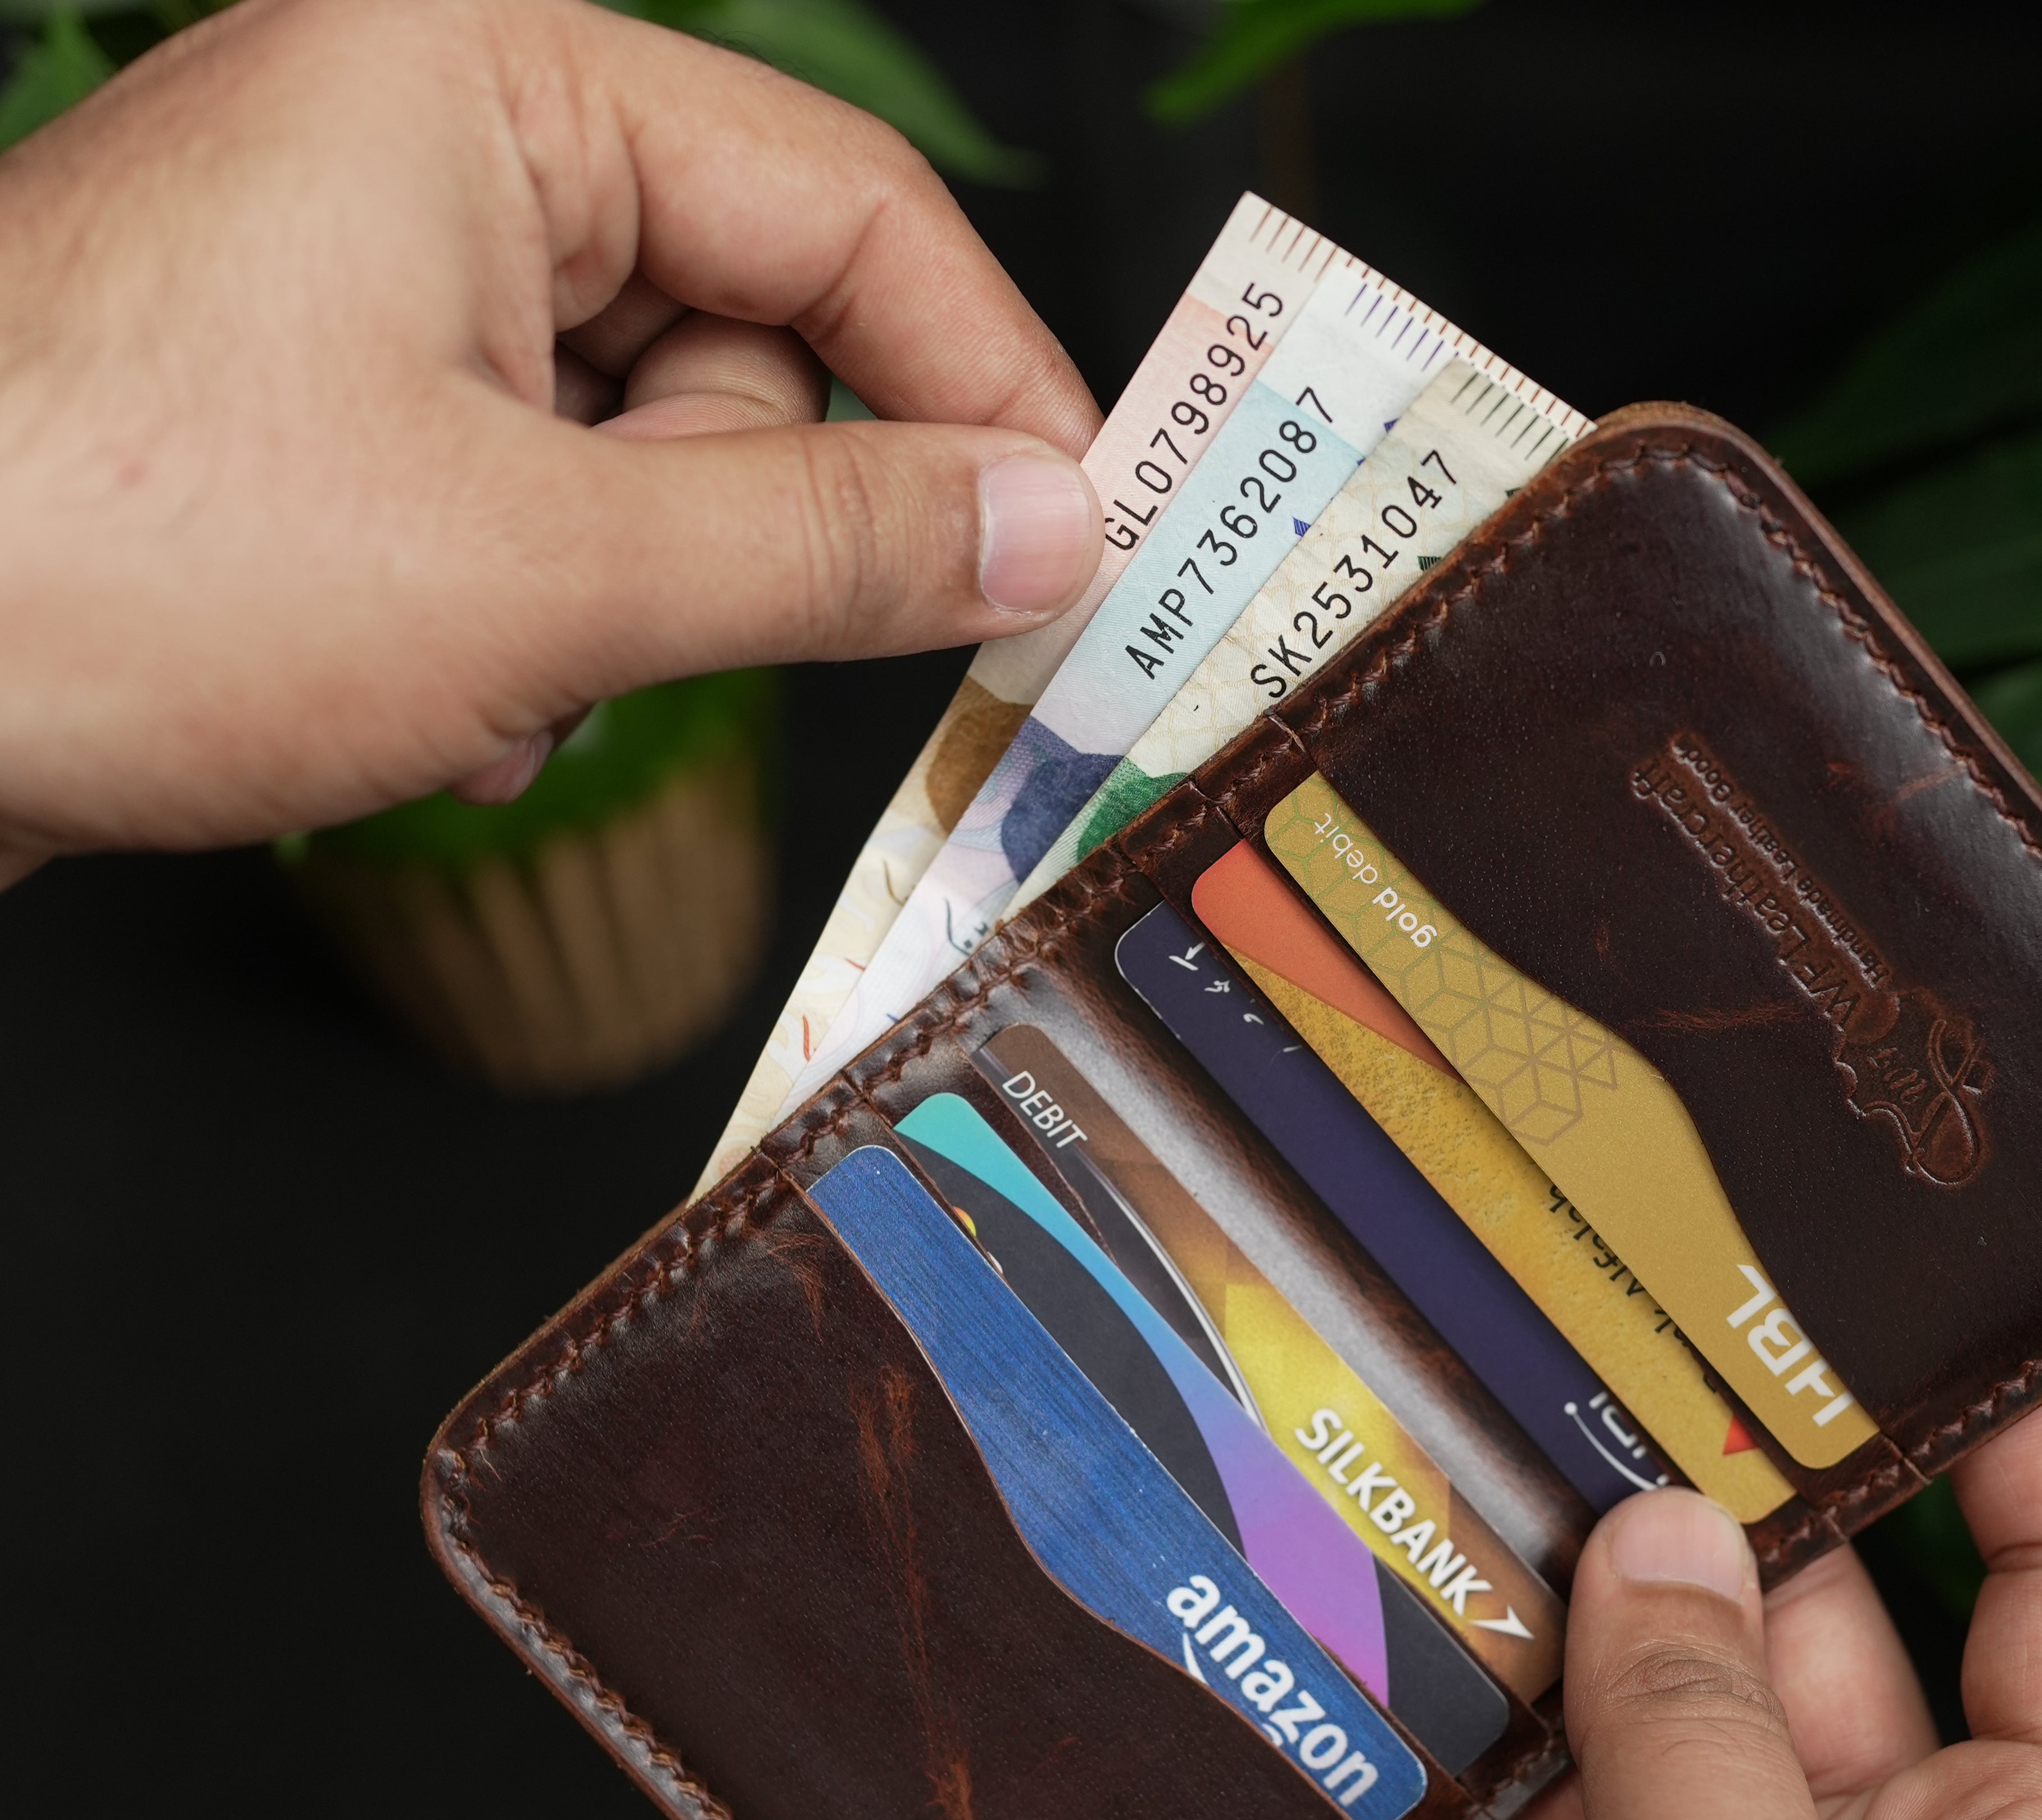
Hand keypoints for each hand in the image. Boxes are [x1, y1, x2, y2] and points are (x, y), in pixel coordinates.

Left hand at [0, 0, 1103, 880]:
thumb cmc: (120, 556)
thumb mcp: (551, 565)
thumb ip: (834, 542)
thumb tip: (1048, 527)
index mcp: (486, 73)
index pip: (847, 210)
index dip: (986, 382)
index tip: (1078, 534)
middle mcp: (432, 145)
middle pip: (750, 348)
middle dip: (709, 530)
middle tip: (614, 617)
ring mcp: (376, 286)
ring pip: (650, 466)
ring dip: (604, 609)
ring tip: (465, 663)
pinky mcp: (335, 417)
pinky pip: (546, 522)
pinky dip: (522, 635)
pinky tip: (410, 682)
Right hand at [1346, 1372, 2041, 1819]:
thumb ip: (1693, 1732)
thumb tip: (1660, 1536)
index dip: (2039, 1435)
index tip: (1938, 1295)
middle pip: (1790, 1635)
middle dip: (1694, 1508)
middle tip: (1574, 1347)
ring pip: (1605, 1739)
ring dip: (1517, 1637)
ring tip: (1413, 1471)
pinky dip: (1393, 1784)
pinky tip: (1317, 1667)